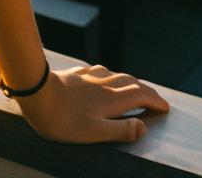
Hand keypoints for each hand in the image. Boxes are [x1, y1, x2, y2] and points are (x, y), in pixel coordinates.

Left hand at [15, 63, 169, 142]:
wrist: (35, 92)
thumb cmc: (64, 119)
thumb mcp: (95, 131)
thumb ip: (121, 130)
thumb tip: (143, 127)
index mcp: (112, 99)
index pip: (141, 96)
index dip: (155, 101)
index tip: (165, 107)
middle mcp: (104, 83)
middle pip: (132, 82)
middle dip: (146, 90)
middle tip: (155, 99)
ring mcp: (89, 75)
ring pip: (116, 74)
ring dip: (130, 81)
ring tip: (135, 88)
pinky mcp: (76, 72)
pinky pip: (100, 70)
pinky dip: (111, 75)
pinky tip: (105, 77)